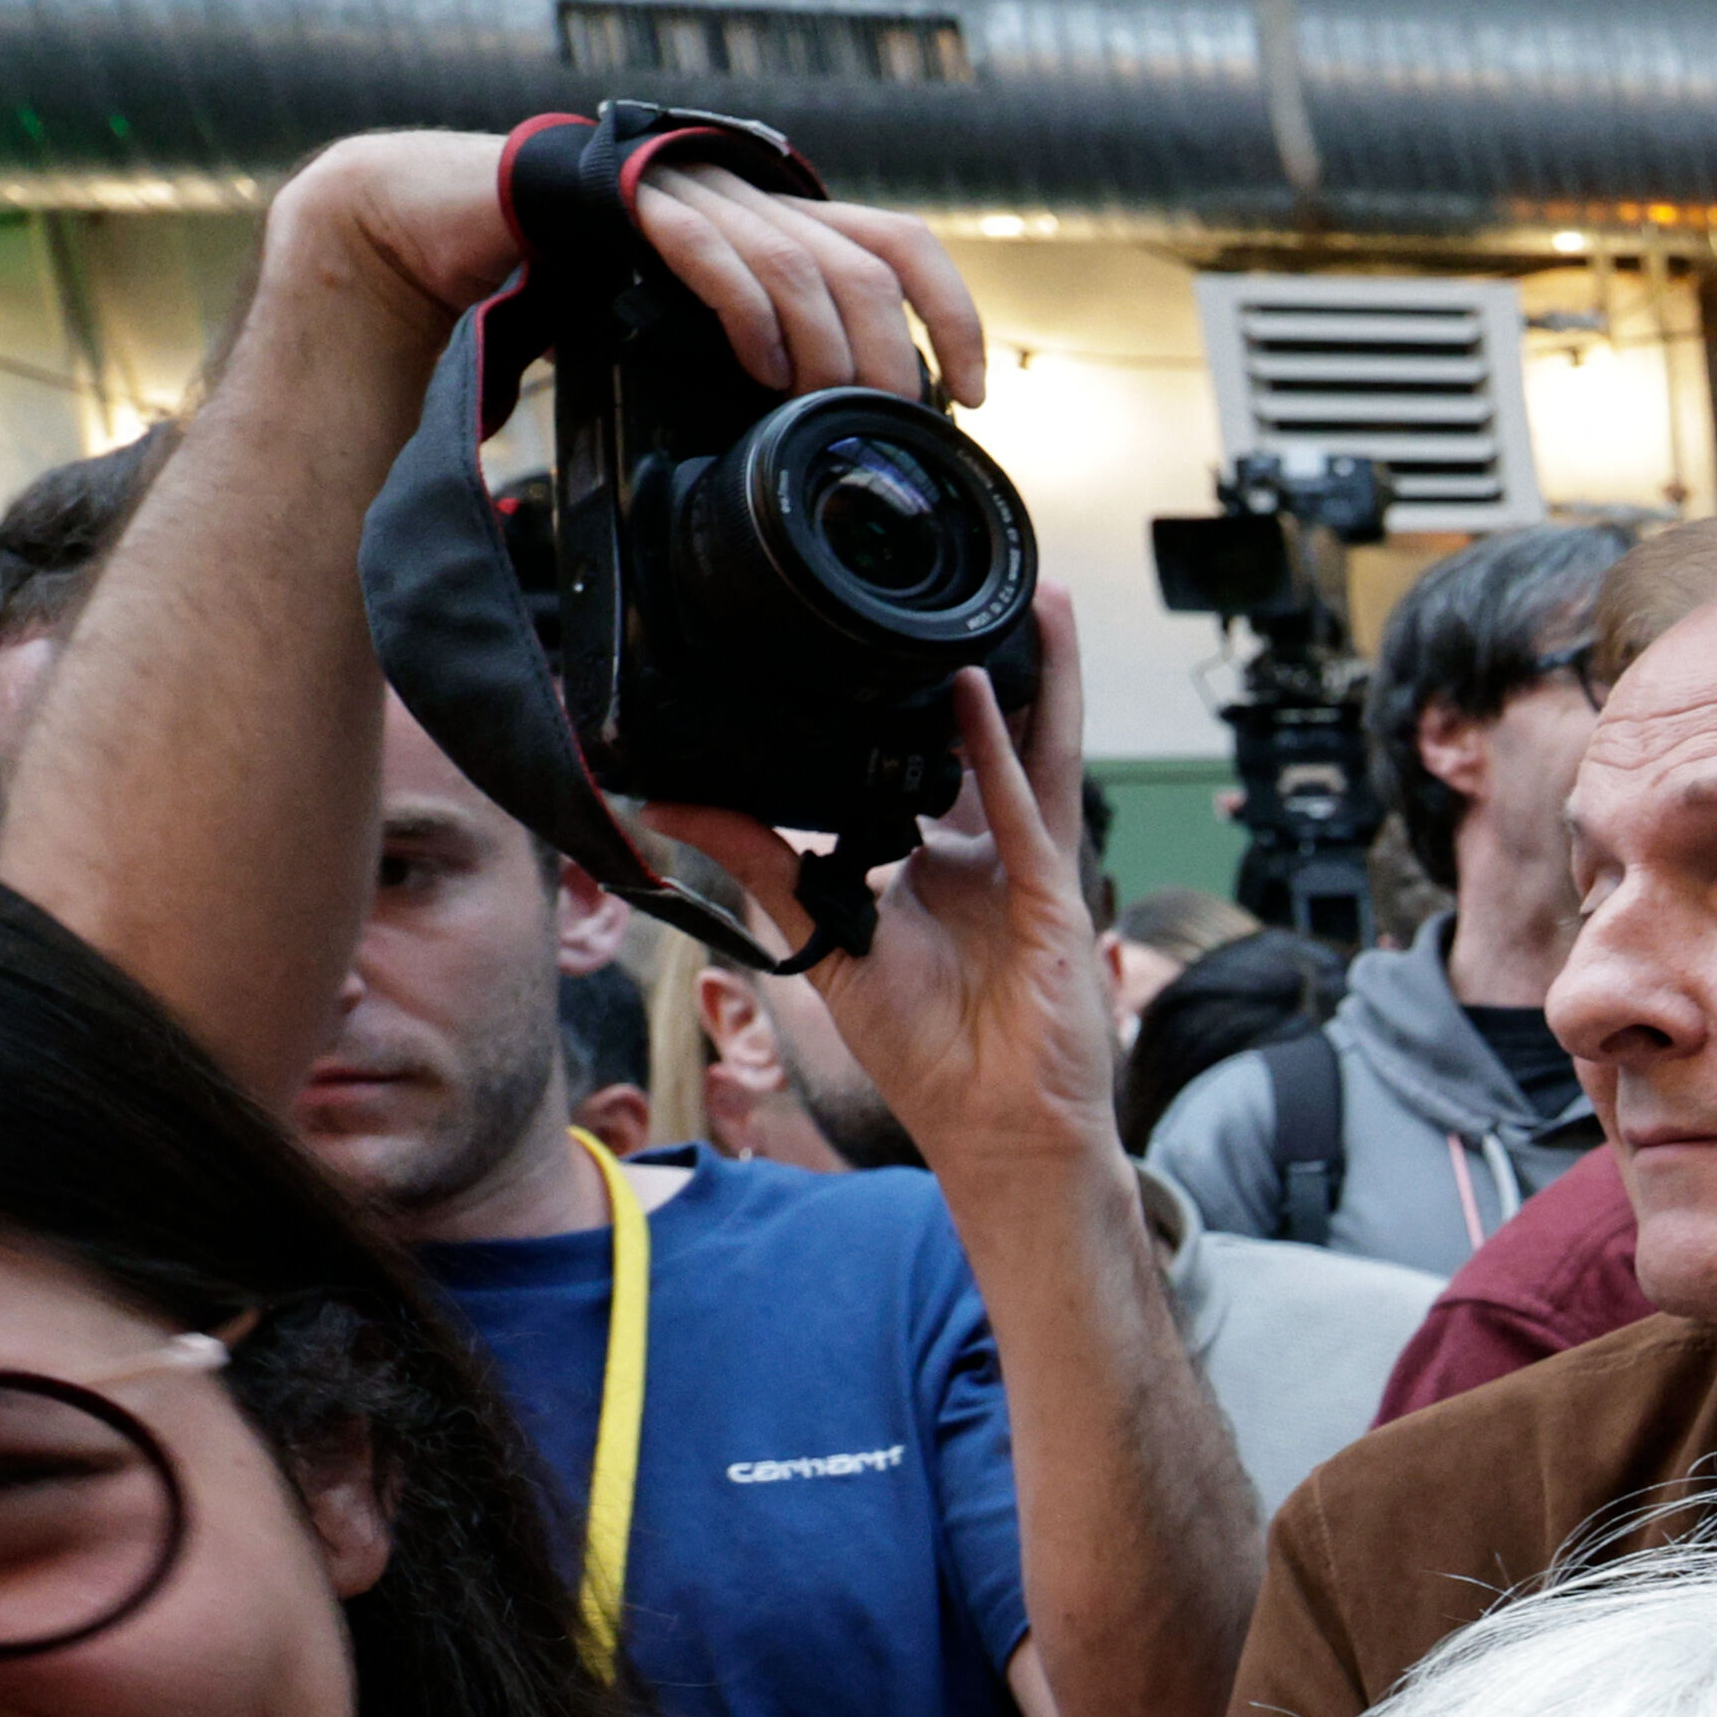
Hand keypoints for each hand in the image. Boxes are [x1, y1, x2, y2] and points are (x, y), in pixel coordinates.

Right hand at [260, 128, 987, 404]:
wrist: (462, 224)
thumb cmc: (582, 282)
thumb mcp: (697, 325)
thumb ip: (764, 354)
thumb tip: (834, 441)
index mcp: (781, 217)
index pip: (905, 245)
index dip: (954, 312)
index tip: (975, 394)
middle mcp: (752, 195)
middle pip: (867, 267)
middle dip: (892, 354)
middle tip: (884, 422)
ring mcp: (695, 193)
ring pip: (803, 265)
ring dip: (826, 347)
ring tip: (822, 408)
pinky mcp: (631, 202)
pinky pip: (714, 253)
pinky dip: (749, 315)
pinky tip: (759, 369)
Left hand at [656, 589, 1110, 1173]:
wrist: (993, 1126)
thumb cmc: (927, 1053)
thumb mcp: (823, 939)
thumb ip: (759, 860)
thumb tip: (664, 803)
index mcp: (949, 868)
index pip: (944, 766)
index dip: (933, 705)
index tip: (899, 642)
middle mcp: (996, 857)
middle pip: (1007, 740)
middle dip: (1006, 665)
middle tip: (985, 590)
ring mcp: (1033, 873)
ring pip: (1043, 754)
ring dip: (1041, 677)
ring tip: (1034, 600)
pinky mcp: (1052, 899)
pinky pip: (1022, 811)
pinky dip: (1001, 751)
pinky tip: (978, 691)